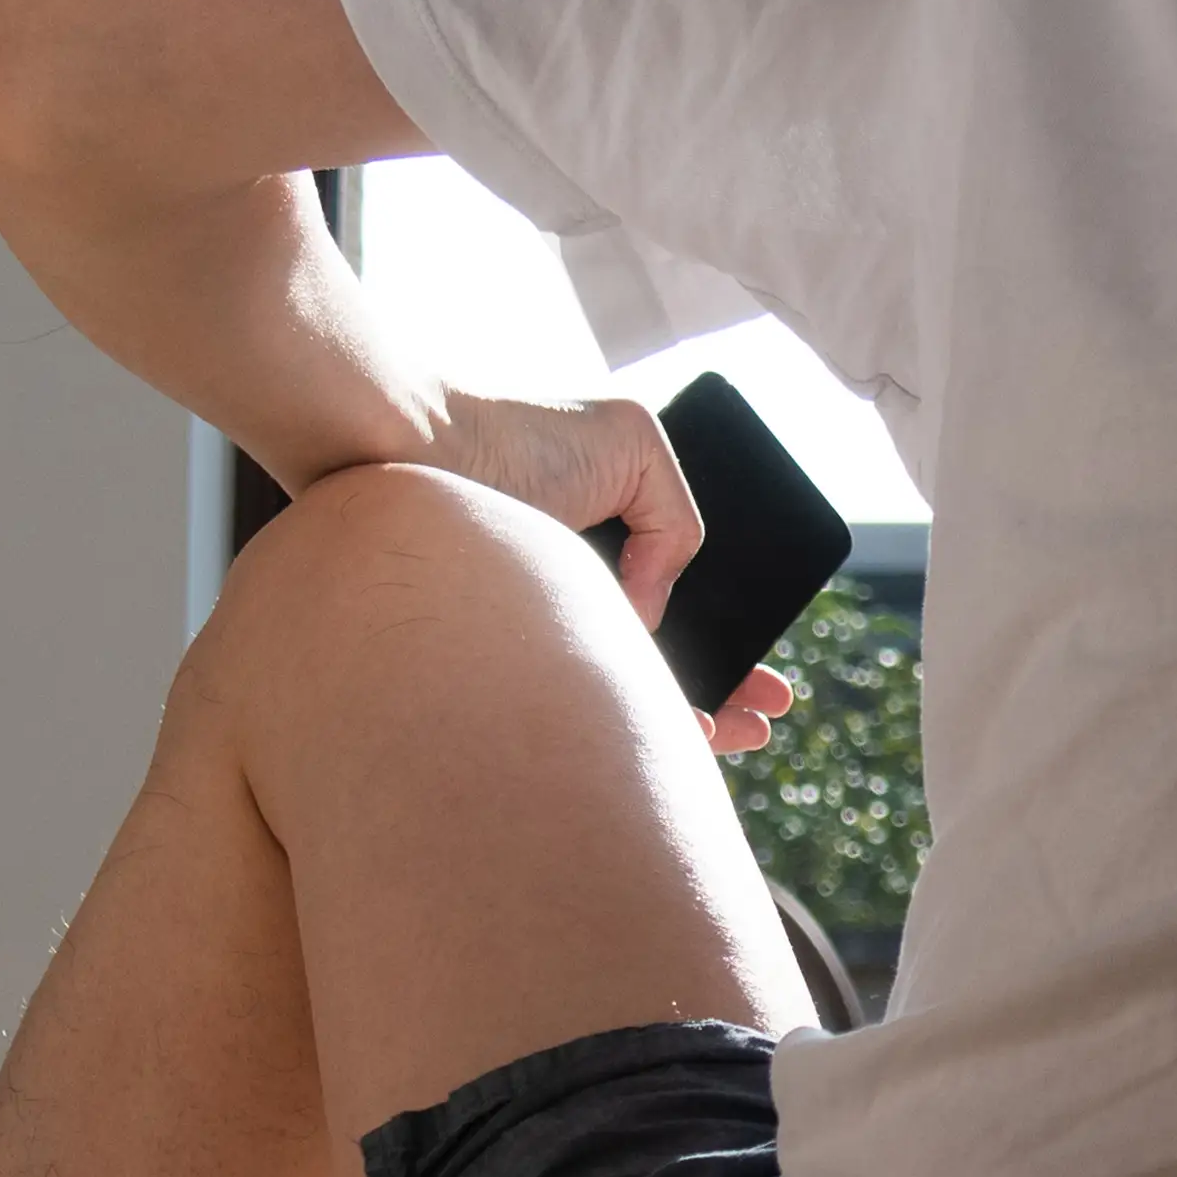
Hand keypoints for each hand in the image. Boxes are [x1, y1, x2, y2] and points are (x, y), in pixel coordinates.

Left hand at [401, 388, 798, 759]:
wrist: (412, 456)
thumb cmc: (512, 437)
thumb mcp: (633, 444)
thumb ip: (675, 519)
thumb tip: (649, 607)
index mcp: (613, 544)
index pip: (685, 610)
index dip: (730, 646)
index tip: (763, 683)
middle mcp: (579, 594)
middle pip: (666, 659)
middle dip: (725, 693)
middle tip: (765, 719)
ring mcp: (544, 631)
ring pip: (626, 694)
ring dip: (687, 721)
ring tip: (735, 738)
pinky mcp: (506, 667)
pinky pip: (576, 711)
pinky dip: (625, 726)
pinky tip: (665, 737)